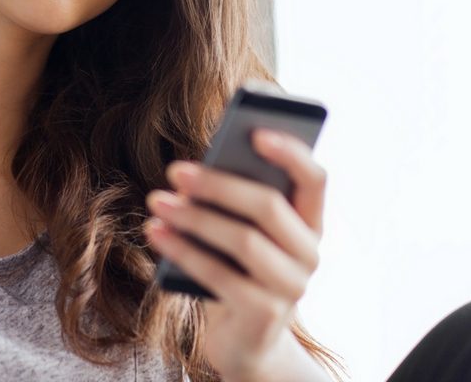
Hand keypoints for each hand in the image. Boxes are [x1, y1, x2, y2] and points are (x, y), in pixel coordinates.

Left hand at [144, 129, 327, 381]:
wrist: (244, 341)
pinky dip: (183, 250)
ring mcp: (291, 288)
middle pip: (269, 206)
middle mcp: (310, 254)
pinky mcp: (264, 315)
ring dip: (194, 216)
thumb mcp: (239, 228)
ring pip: (244, 240)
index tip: (254, 130)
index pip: (315, 177)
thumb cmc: (236, 268)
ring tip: (156, 201)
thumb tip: (196, 168)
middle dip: (218, 184)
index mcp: (310, 222)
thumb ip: (233, 198)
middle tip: (175, 170)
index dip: (290, 152)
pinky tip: (155, 232)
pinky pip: (220, 275)